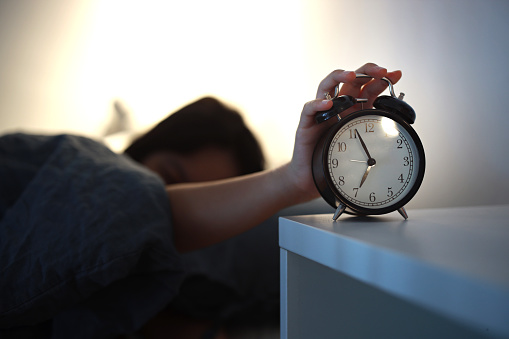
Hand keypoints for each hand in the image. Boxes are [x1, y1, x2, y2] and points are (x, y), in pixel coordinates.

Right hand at [287, 63, 401, 202]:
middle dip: (367, 71)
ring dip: (340, 76)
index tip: (395, 74)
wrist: (313, 177)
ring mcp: (321, 112)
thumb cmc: (335, 160)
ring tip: (351, 77)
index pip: (366, 86)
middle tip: (381, 72)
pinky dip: (318, 104)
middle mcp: (337, 106)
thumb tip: (398, 116)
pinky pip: (309, 108)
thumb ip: (374, 126)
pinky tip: (328, 104)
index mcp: (352, 109)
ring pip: (327, 85)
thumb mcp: (362, 140)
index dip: (380, 78)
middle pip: (350, 80)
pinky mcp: (307, 122)